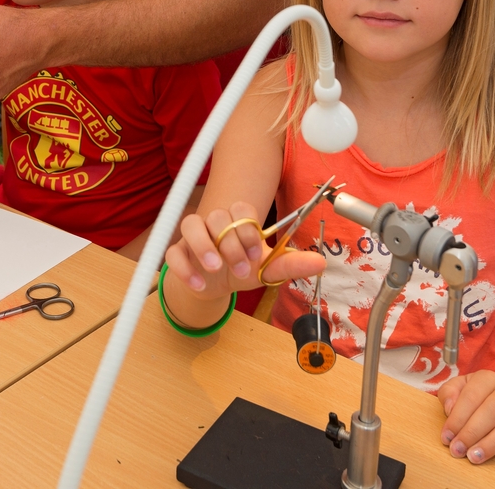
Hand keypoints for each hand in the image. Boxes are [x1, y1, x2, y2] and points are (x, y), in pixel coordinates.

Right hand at [165, 203, 326, 302]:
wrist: (216, 286)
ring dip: (204, 246)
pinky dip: (184, 267)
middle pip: (217, 216)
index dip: (248, 229)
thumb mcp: (266, 268)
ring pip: (191, 224)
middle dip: (231, 243)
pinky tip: (200, 283)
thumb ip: (290, 264)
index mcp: (237, 220)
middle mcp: (213, 222)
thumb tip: (321, 262)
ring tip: (217, 268)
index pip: (241, 209)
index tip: (256, 253)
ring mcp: (193, 236)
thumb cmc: (241, 269)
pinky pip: (173, 252)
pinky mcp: (178, 253)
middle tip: (242, 267)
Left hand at [437, 370, 494, 463]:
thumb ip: (448, 393)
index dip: (457, 418)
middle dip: (472, 433)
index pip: (471, 397)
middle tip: (458, 450)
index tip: (446, 437)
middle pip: (492, 411)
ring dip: (491, 444)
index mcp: (488, 378)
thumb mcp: (460, 388)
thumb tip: (449, 408)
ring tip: (474, 457)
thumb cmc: (479, 398)